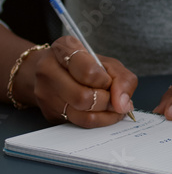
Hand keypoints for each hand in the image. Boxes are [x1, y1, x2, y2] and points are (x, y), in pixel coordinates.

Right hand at [18, 36, 137, 127]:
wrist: (51, 73)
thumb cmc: (82, 66)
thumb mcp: (106, 63)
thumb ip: (122, 78)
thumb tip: (124, 104)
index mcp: (64, 48)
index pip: (88, 72)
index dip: (105, 82)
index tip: (109, 82)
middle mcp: (49, 70)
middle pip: (84, 97)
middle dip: (107, 102)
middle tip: (114, 100)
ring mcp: (46, 94)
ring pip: (83, 116)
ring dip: (105, 115)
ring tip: (112, 108)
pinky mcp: (50, 113)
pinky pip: (80, 124)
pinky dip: (98, 121)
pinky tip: (102, 113)